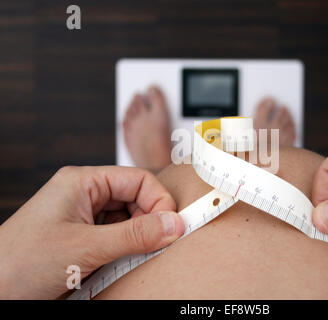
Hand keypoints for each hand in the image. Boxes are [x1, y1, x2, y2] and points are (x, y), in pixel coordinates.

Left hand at [0, 166, 184, 298]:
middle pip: (135, 198)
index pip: (137, 180)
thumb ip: (134, 235)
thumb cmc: (20, 263)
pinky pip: (116, 236)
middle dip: (150, 220)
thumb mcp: (86, 248)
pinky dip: (126, 248)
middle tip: (162, 243)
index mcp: (82, 182)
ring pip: (127, 219)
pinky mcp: (83, 238)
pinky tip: (123, 261)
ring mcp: (83, 217)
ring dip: (138, 236)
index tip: (173, 225)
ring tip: (139, 255)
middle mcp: (85, 195)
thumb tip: (174, 224)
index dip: (159, 200)